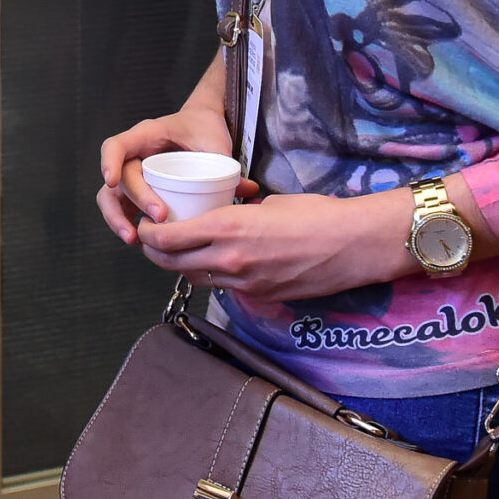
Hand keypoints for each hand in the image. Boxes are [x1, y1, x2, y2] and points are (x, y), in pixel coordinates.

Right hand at [94, 104, 254, 243]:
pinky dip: (127, 224)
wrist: (202, 123)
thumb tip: (246, 190)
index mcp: (146, 136)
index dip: (109, 162)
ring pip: (112, 198)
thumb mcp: (214, 140)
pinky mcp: (139, 190)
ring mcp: (134, 174)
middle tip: (158, 218)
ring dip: (118, 219)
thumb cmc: (203, 127)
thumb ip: (225, 162)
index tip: (113, 181)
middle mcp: (134, 155)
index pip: (116, 145)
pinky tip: (138, 241)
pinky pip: (124, 208)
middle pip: (121, 178)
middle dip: (136, 200)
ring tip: (134, 239)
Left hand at [132, 189, 416, 302]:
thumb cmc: (316, 214)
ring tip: (178, 250)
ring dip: (179, 265)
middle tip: (152, 239)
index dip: (148, 234)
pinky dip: (210, 274)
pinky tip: (214, 261)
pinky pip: (222, 286)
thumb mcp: (268, 202)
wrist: (354, 245)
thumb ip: (238, 211)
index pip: (167, 238)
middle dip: (154, 251)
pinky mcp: (259, 295)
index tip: (145, 225)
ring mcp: (244, 282)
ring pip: (194, 277)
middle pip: (170, 263)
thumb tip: (225, 213)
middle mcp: (229, 259)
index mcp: (227, 228)